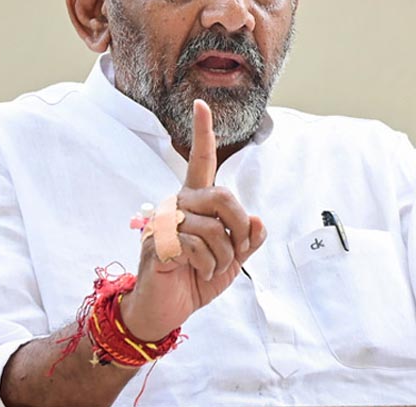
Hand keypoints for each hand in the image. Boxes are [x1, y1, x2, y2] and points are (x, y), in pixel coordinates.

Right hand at [121, 99, 265, 340]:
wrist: (165, 311)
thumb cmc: (196, 279)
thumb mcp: (232, 259)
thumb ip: (247, 238)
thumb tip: (257, 220)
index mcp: (196, 201)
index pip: (201, 161)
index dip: (202, 133)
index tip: (202, 104)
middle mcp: (178, 203)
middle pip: (223, 196)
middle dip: (240, 228)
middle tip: (237, 252)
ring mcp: (164, 222)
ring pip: (213, 228)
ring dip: (223, 257)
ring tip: (211, 268)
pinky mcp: (157, 243)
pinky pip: (197, 246)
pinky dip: (207, 265)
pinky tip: (198, 273)